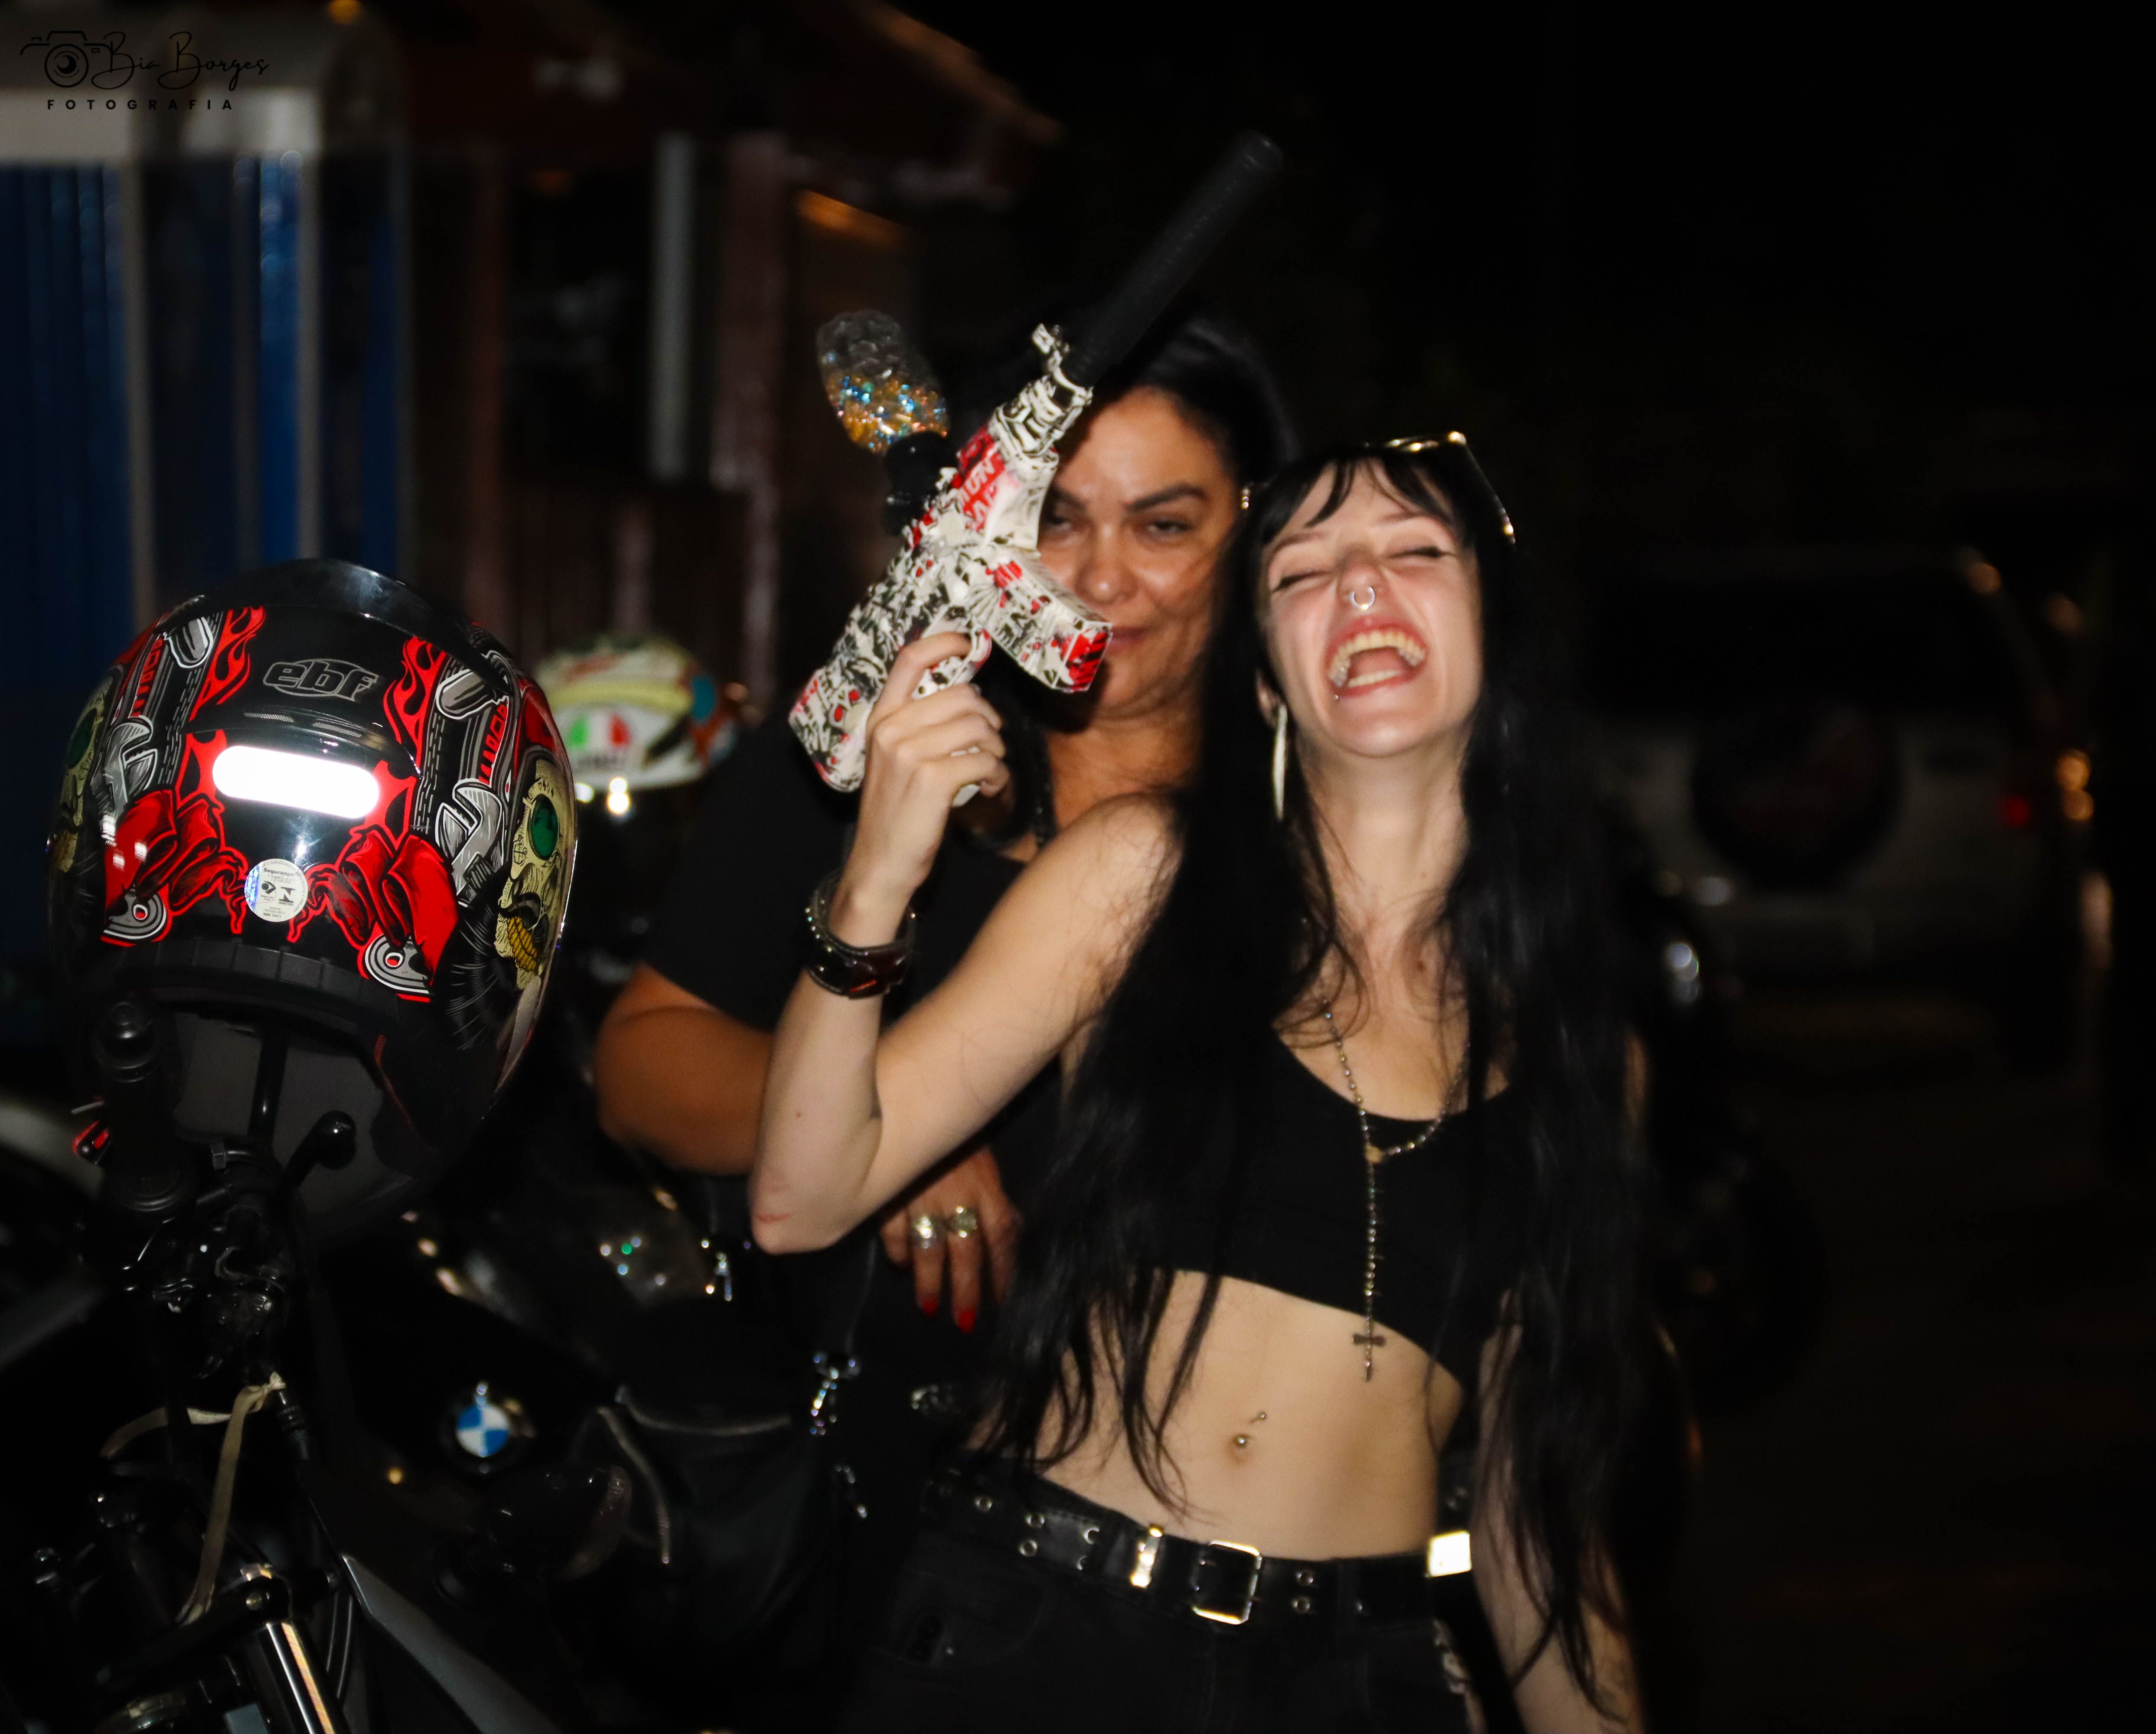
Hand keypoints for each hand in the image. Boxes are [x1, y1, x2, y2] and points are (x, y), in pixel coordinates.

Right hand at [831, 632, 1008, 943]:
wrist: (881, 863)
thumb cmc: (897, 811)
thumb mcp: (897, 759)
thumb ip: (921, 725)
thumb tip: (970, 697)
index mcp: (881, 718)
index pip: (910, 659)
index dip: (944, 642)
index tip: (969, 643)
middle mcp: (891, 728)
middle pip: (964, 696)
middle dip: (989, 720)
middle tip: (990, 745)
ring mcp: (910, 752)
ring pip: (979, 727)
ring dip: (996, 750)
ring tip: (990, 770)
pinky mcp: (932, 778)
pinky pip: (985, 760)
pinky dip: (997, 775)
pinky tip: (990, 789)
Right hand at [878, 1145, 1020, 1332]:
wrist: (922, 1099)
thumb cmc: (961, 1138)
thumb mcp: (987, 1166)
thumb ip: (996, 1201)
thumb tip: (1013, 1231)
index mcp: (987, 1187)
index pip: (1001, 1237)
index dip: (1003, 1272)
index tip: (1002, 1301)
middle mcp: (958, 1195)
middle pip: (966, 1250)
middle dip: (966, 1289)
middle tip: (964, 1320)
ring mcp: (924, 1194)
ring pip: (929, 1247)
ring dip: (929, 1280)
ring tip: (929, 1306)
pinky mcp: (893, 1190)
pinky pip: (894, 1229)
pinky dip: (897, 1250)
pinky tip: (901, 1264)